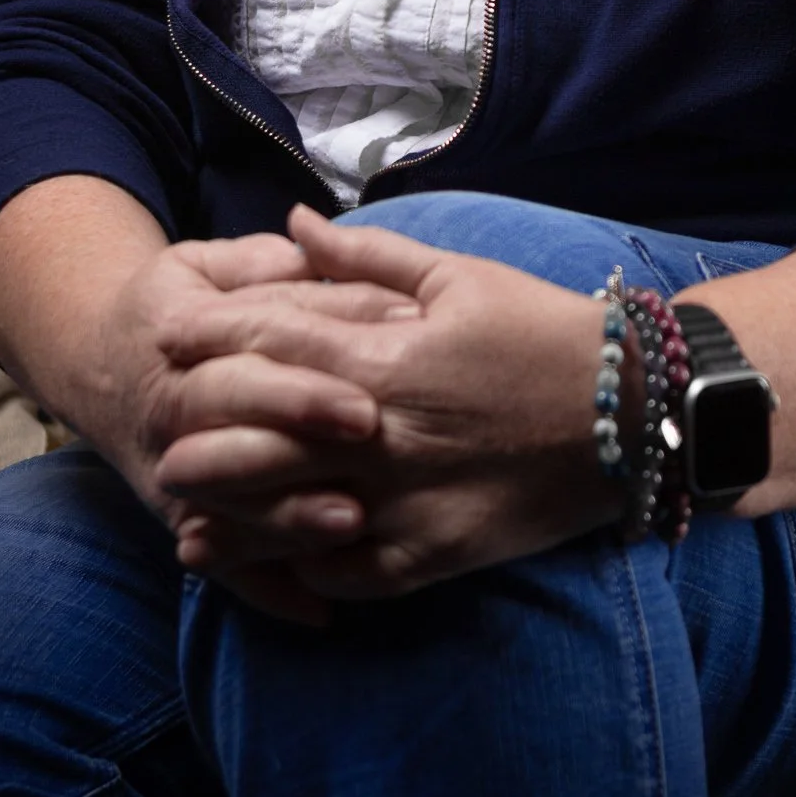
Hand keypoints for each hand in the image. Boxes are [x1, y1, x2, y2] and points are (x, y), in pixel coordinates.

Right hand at [62, 228, 416, 560]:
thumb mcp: (199, 263)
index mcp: (189, 337)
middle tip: (370, 429)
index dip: (312, 349)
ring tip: (352, 523)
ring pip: (232, 500)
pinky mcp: (184, 522)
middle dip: (302, 424)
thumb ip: (254, 262)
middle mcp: (178, 410)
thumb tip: (304, 254)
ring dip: (289, 516)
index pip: (256, 339)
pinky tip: (319, 609)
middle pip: (240, 417)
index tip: (374, 357)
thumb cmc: (173, 306)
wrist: (99, 367)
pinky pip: (224, 564)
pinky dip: (268, 589)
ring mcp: (178, 475)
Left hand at [160, 207, 623, 615]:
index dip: (211, 335)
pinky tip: (271, 570)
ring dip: (233, 519)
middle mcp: (384, 434)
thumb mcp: (458, 274)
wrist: (635, 412)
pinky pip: (349, 573)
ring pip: (291, 518)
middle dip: (202, 435)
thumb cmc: (543, 331)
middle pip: (261, 440)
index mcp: (387, 356)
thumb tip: (294, 223)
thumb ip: (366, 254)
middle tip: (160, 432)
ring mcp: (406, 504)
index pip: (274, 342)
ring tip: (186, 519)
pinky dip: (304, 572)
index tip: (167, 335)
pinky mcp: (433, 556)